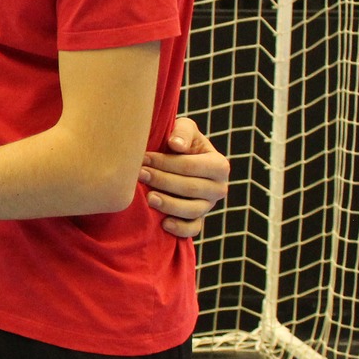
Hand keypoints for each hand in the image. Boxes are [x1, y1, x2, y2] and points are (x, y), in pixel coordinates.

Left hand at [139, 115, 230, 239]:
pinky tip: (164, 224)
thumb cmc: (179, 142)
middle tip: (139, 174)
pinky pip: (192, 229)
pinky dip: (180, 229)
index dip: (167, 163)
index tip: (143, 158)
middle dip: (162, 181)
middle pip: (191, 188)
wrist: (176, 160)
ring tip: (148, 198)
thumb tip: (176, 144)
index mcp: (219, 165)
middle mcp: (218, 188)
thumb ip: (183, 132)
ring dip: (169, 204)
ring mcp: (208, 206)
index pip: (192, 166)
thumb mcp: (185, 129)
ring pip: (192, 210)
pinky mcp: (197, 219)